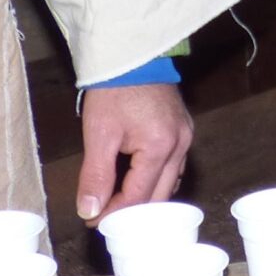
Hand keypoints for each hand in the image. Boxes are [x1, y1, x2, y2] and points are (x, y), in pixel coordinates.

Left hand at [76, 83, 193, 221]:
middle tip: (105, 218)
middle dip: (132, 212)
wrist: (132, 54)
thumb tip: (89, 210)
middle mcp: (180, 145)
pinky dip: (156, 181)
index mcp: (160, 147)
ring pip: (170, 184)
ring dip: (146, 198)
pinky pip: (174, 167)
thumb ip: (96, 175)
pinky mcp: (184, 129)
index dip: (114, 213)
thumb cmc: (114, 90)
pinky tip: (138, 183)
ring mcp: (186, 137)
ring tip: (119, 205)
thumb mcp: (99, 133)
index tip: (92, 221)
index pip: (138, 196)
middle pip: (159, 196)